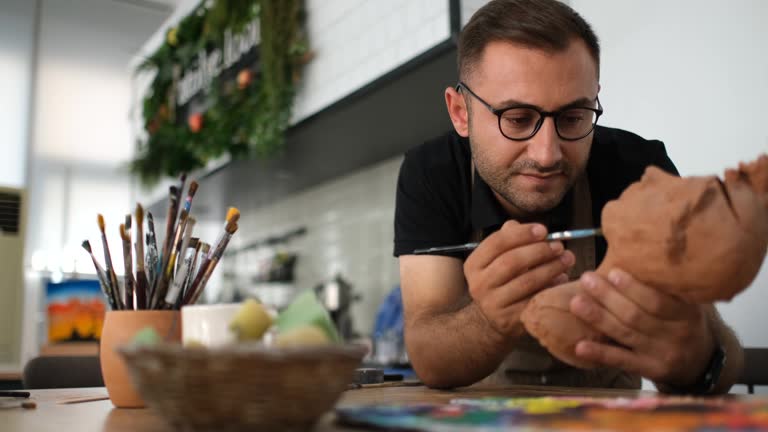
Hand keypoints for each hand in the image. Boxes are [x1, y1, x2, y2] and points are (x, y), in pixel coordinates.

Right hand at [464, 221, 574, 339]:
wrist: (492, 320)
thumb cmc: (500, 281)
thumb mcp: (497, 260)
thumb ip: (508, 240)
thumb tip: (521, 226)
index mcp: (474, 265)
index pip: (496, 242)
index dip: (521, 234)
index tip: (544, 230)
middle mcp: (478, 284)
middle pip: (512, 261)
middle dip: (539, 251)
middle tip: (559, 246)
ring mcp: (492, 304)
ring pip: (526, 281)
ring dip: (551, 268)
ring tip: (567, 259)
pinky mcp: (509, 320)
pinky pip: (535, 299)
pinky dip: (551, 287)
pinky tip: (562, 279)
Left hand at [569, 268, 713, 386]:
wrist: (701, 361)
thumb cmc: (684, 322)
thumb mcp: (686, 303)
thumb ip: (665, 286)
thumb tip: (635, 253)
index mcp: (686, 313)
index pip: (657, 300)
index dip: (633, 287)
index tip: (613, 272)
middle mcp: (676, 334)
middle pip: (636, 316)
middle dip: (608, 297)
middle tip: (587, 280)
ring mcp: (662, 354)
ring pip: (625, 334)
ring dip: (598, 318)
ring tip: (576, 303)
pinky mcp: (649, 370)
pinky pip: (622, 361)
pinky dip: (600, 354)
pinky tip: (580, 346)